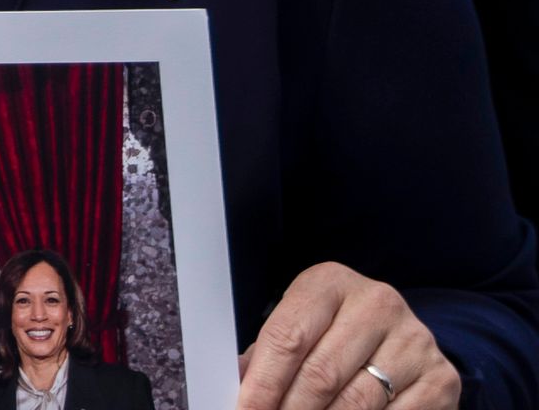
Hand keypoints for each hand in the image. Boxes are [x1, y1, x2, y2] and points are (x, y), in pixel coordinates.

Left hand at [238, 262, 458, 409]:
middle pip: (320, 374)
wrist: (401, 340)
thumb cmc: (334, 335)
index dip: (263, 383)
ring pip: (356, 401)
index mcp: (331, 282)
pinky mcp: (442, 378)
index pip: (287, 338)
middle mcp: (377, 304)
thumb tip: (238, 389)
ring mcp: (415, 340)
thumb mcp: (302, 329)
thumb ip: (270, 357)